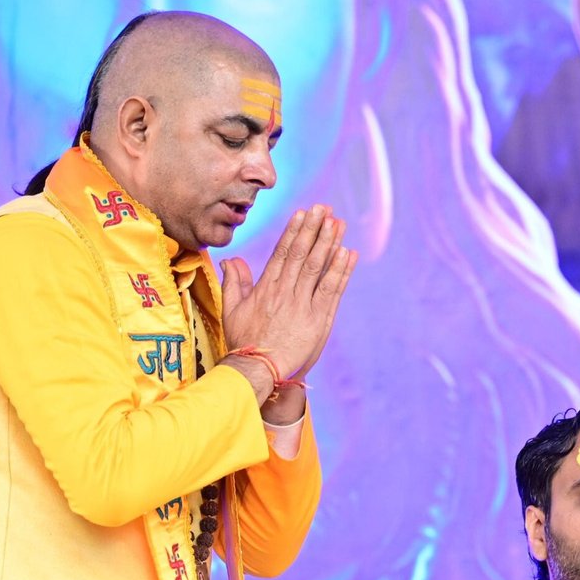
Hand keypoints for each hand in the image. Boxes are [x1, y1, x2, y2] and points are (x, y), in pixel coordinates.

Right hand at [218, 205, 358, 405]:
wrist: (259, 371)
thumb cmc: (245, 343)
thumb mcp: (231, 310)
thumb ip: (233, 282)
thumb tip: (230, 259)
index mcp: (266, 288)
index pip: (283, 252)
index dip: (294, 231)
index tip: (303, 212)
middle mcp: (286, 292)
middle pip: (302, 254)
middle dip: (314, 229)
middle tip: (325, 208)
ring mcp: (304, 305)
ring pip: (318, 267)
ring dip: (330, 243)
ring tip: (339, 223)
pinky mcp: (319, 320)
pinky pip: (332, 290)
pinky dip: (341, 271)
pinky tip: (348, 254)